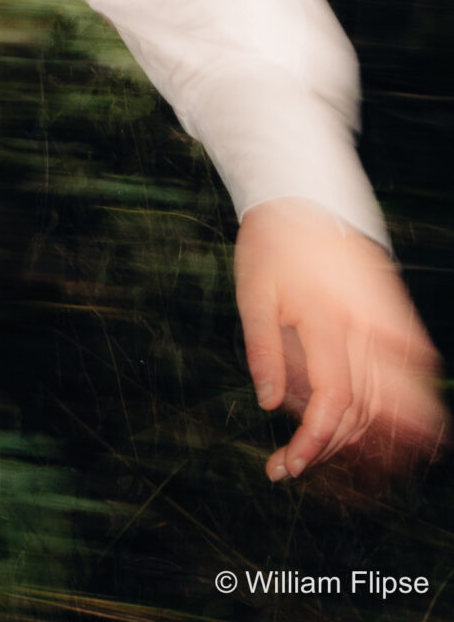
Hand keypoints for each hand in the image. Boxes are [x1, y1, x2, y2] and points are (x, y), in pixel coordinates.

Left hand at [234, 198, 445, 479]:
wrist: (304, 192)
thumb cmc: (270, 243)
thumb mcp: (252, 293)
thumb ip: (264, 350)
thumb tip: (269, 405)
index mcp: (325, 319)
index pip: (333, 398)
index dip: (315, 440)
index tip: (290, 464)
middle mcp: (363, 324)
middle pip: (367, 406)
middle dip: (340, 448)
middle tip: (303, 467)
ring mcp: (384, 317)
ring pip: (395, 393)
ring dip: (384, 437)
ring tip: (362, 472)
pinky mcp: (394, 309)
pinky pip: (413, 363)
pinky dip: (409, 400)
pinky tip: (408, 429)